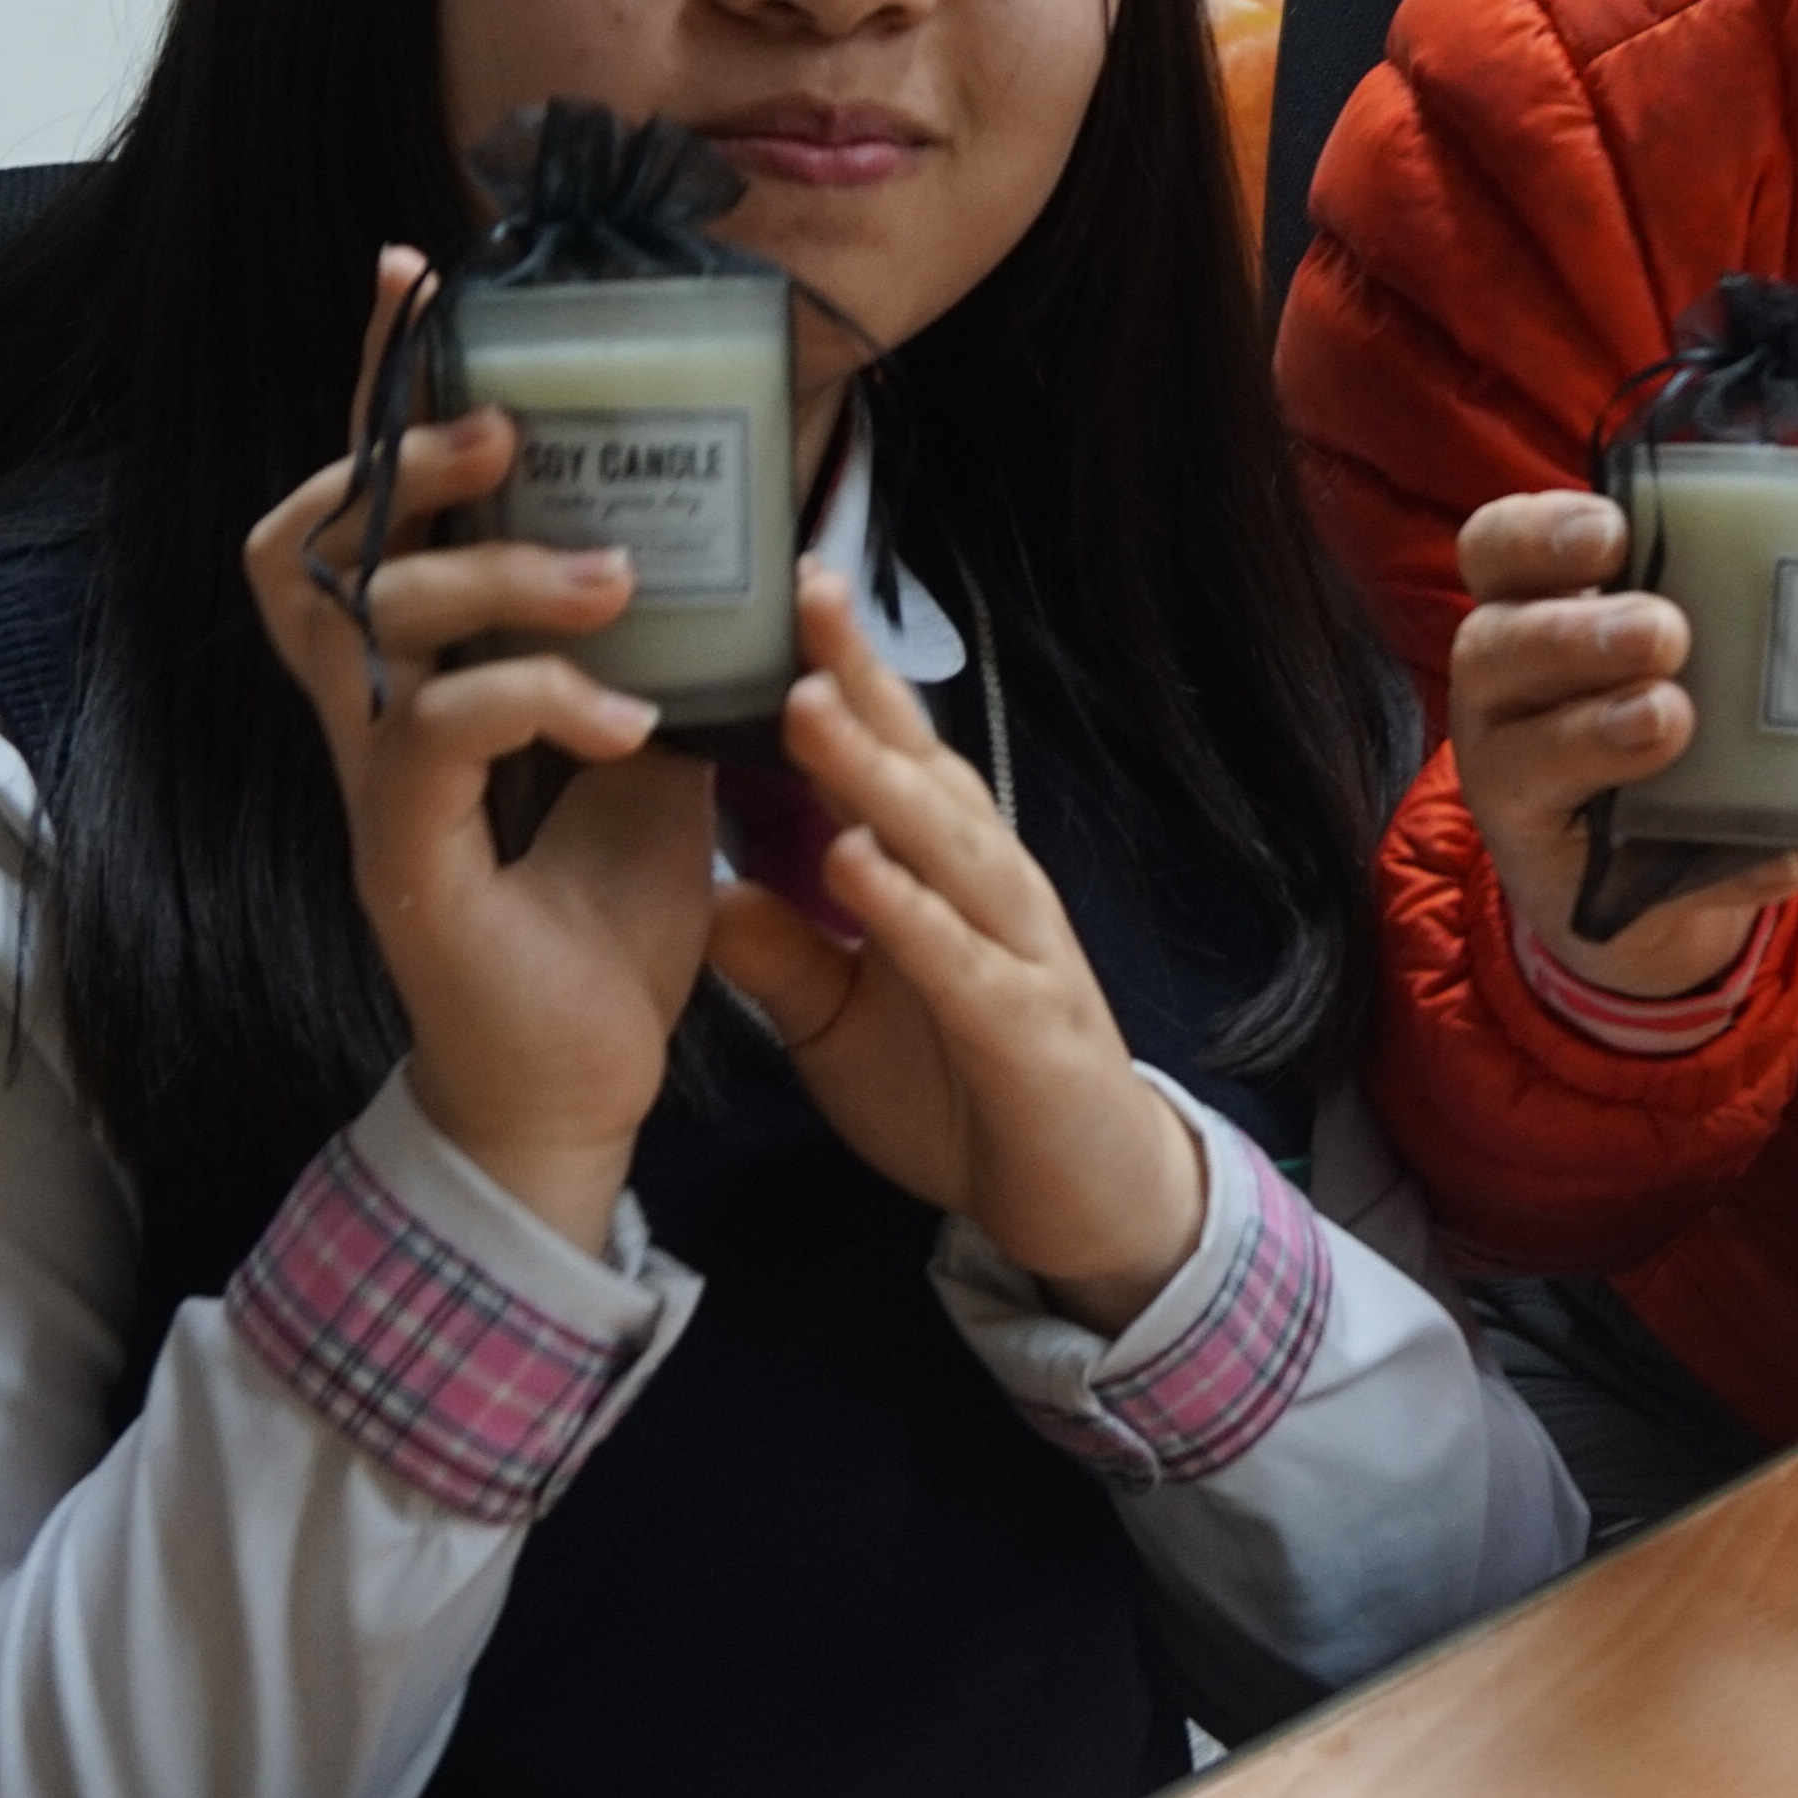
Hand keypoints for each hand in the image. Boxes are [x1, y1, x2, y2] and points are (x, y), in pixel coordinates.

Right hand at [245, 248, 716, 1252]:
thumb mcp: (652, 762)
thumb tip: (728, 553)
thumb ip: (657, 655)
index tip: (411, 274)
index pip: (371, 505)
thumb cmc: (598, 931)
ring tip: (608, 575)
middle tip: (512, 432)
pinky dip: (531, 700)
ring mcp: (376, 791)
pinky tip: (621, 714)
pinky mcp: (406, 862)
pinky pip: (433, 737)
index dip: (375, 387)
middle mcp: (373, 720)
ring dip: (489, 574)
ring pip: (367, 622)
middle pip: (316, 540)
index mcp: (420, 680)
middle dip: (403, 458)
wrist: (582, 1094)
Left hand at [703, 563, 1208, 1332]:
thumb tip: (710, 887)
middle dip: (864, 682)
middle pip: (924, 770)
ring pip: (947, 846)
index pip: (893, 758)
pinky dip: (908, 911)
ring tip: (808, 709)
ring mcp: (1019, 954)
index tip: (788, 592)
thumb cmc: (969, 1096)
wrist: (1087, 1206)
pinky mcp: (1027, 1030)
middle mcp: (993, 890)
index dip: (846, 675)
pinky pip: (961, 961)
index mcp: (951, 877)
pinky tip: (854, 866)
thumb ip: (789, 954)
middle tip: (802, 593)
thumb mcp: (845, 1025)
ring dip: (877, 776)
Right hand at [1446, 490, 1797, 998]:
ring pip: (1522, 756)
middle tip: (1665, 635)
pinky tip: (1780, 852)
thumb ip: (1738, 619)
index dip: (1539, 533)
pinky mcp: (1557, 877)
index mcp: (1529, 609)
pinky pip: (1614, 877)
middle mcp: (1502, 692)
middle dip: (1578, 634)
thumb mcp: (1688, 651)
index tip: (1613, 531)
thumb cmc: (1664, 712)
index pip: (1497, 550)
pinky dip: (1713, 865)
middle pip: (1496, 645)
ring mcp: (1515, 786)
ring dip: (1598, 734)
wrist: (1644, 876)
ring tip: (1667, 721)